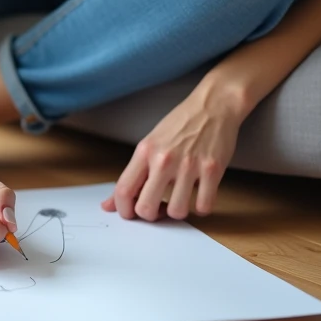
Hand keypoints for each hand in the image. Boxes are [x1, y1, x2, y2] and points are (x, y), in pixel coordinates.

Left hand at [101, 78, 244, 220]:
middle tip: (159, 207)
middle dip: (151, 215)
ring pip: (177, 212)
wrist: (213, 105)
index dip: (123, 210)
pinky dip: (201, 207)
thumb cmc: (180, 124)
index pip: (123, 190)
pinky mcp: (212, 170)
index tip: (131, 214)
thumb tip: (107, 205)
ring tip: (181, 197)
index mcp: (145, 151)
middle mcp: (164, 159)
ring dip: (178, 211)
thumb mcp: (150, 144)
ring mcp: (189, 165)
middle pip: (146, 208)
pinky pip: (203, 206)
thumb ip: (132, 175)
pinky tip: (200, 195)